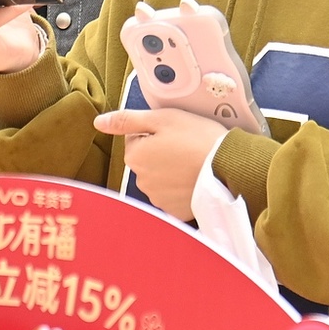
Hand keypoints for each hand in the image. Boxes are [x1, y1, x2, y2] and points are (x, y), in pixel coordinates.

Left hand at [92, 107, 228, 220]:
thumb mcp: (162, 118)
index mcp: (135, 156)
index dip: (155, 132)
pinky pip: (173, 196)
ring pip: (159, 179)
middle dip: (161, 153)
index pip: (136, 139)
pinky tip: (194, 178)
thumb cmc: (198, 138)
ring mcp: (158, 198)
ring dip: (170, 171)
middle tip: (185, 146)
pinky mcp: (175, 211)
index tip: (174, 132)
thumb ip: (127, 120)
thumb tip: (99, 122)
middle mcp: (141, 181)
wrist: (229, 167)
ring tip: (192, 162)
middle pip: (146, 160)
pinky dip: (181, 188)